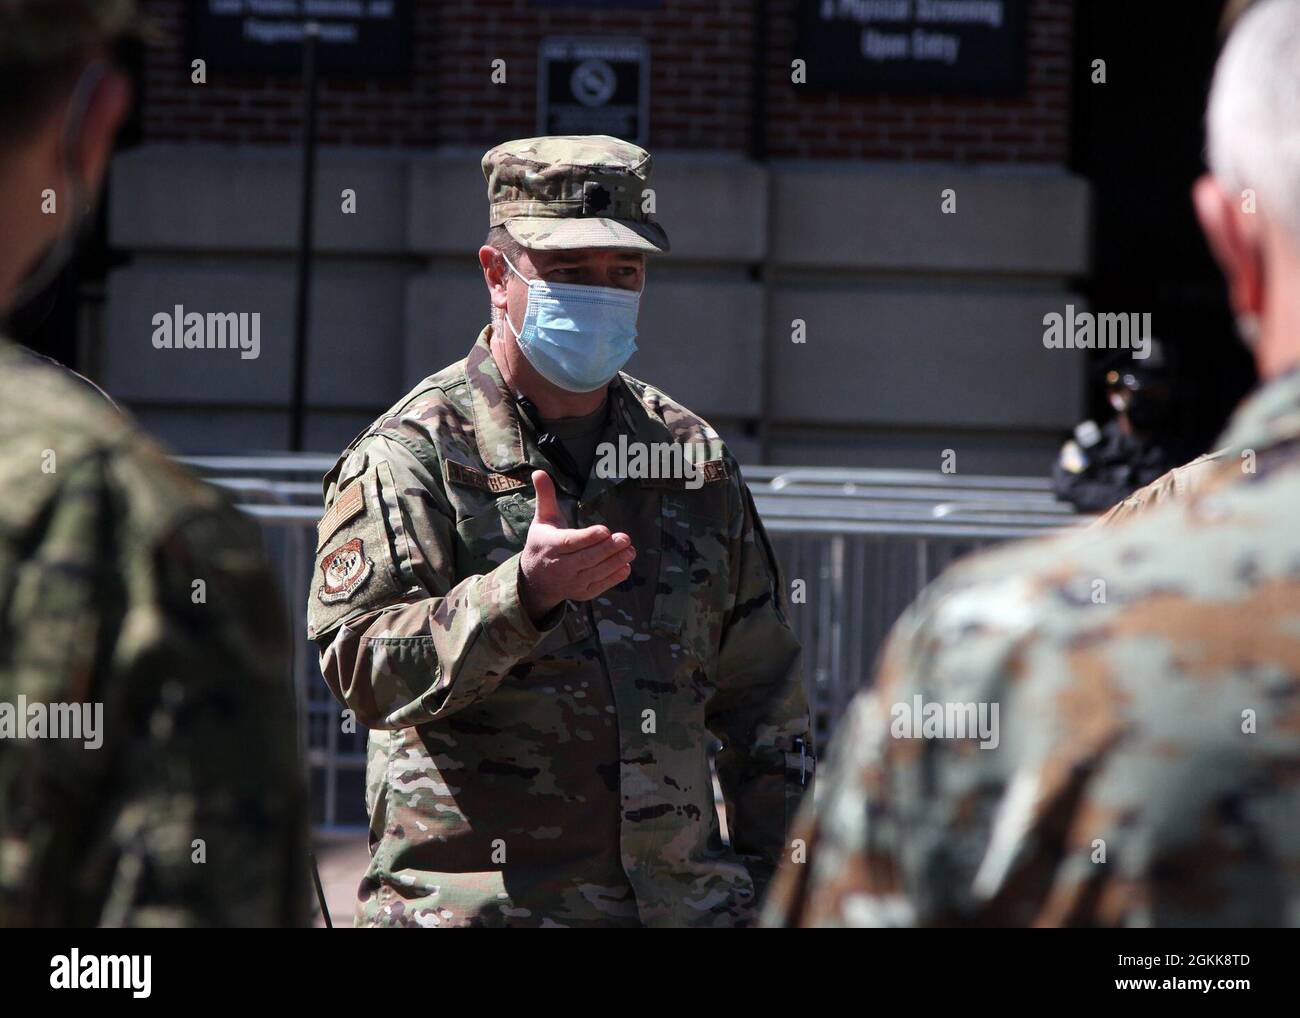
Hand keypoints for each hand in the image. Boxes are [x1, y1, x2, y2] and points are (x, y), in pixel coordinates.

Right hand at [519, 470, 634, 621]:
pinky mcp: (580, 592)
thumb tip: (538, 471)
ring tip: (630, 550)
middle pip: (586, 558)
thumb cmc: (543, 542)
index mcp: (550, 545)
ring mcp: (570, 582)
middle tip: (625, 538)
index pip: (570, 542)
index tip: (605, 529)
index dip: (588, 537)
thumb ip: (545, 496)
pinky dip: (613, 577)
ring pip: (595, 572)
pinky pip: (599, 585)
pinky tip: (626, 566)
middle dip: (607, 548)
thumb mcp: (542, 519)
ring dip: (615, 562)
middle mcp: (559, 566)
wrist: (536, 579)